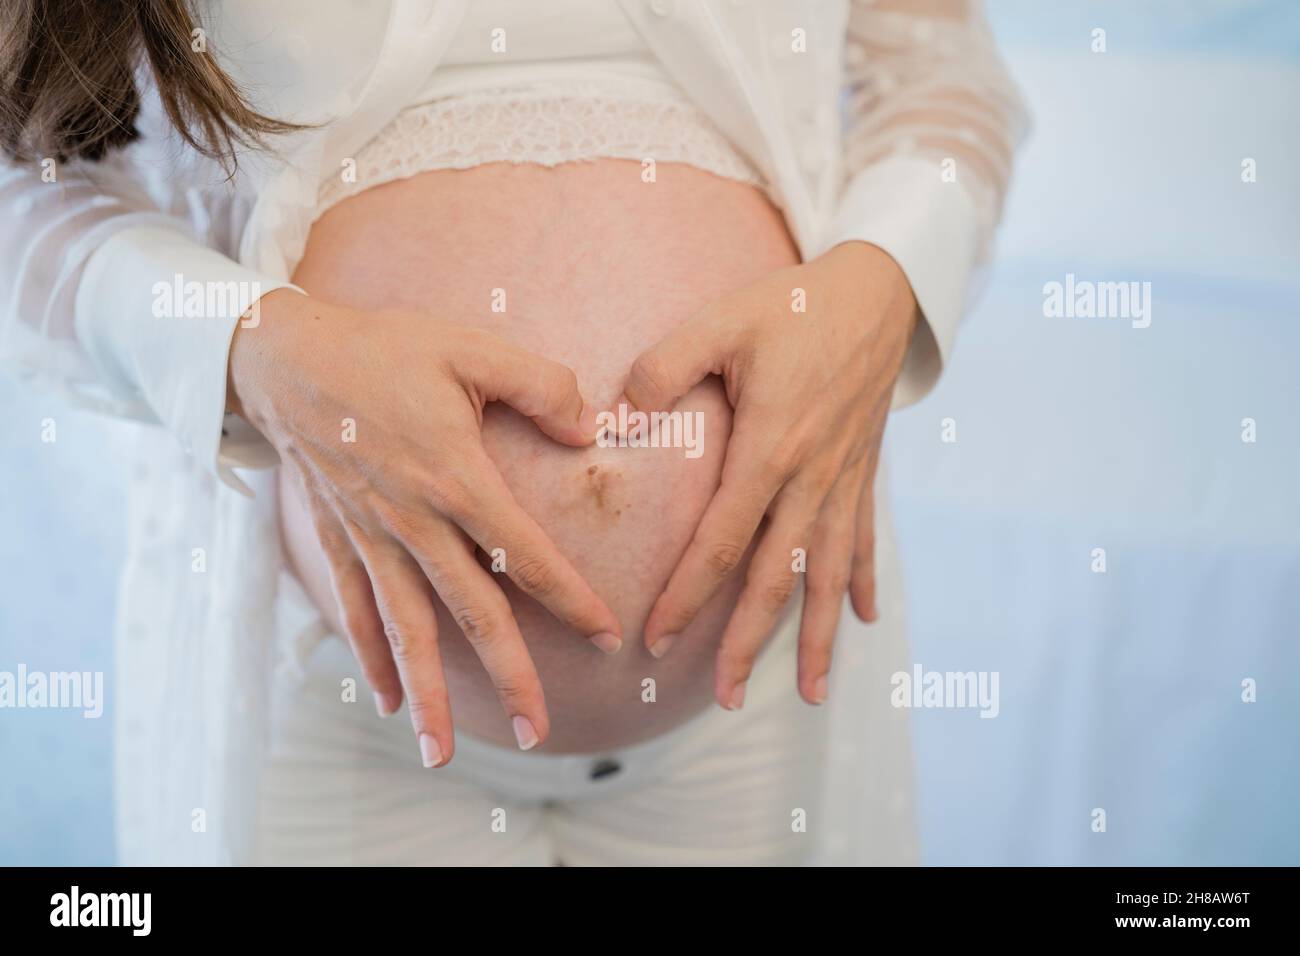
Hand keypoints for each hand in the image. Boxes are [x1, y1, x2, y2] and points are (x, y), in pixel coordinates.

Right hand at [229, 289, 621, 763]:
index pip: (524, 555)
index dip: (569, 599)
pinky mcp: (340, 539)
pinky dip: (371, 657)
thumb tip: (589, 430)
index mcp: (456, 477)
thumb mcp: (471, 349)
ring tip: (440, 753)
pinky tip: (386, 701)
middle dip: (509, 675)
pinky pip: (357, 610)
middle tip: (538, 731)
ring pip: (407, 629)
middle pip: (471, 612)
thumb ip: (540, 385)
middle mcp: (415, 521)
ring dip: (427, 693)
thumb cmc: (385, 349)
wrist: (286, 358)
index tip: (605, 637)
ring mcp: (372, 537)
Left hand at [619, 242, 916, 707]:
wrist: (879, 291)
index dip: (688, 595)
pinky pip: (865, 542)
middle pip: (777, 579)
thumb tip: (619, 412)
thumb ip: (665, 364)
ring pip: (829, 577)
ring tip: (808, 692)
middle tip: (723, 696)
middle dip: (748, 642)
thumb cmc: (795, 305)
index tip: (656, 639)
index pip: (722, 541)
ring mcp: (845, 482)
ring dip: (816, 638)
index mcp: (771, 449)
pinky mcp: (864, 474)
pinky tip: (865, 621)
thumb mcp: (723, 320)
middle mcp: (812, 479)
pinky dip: (864, 584)